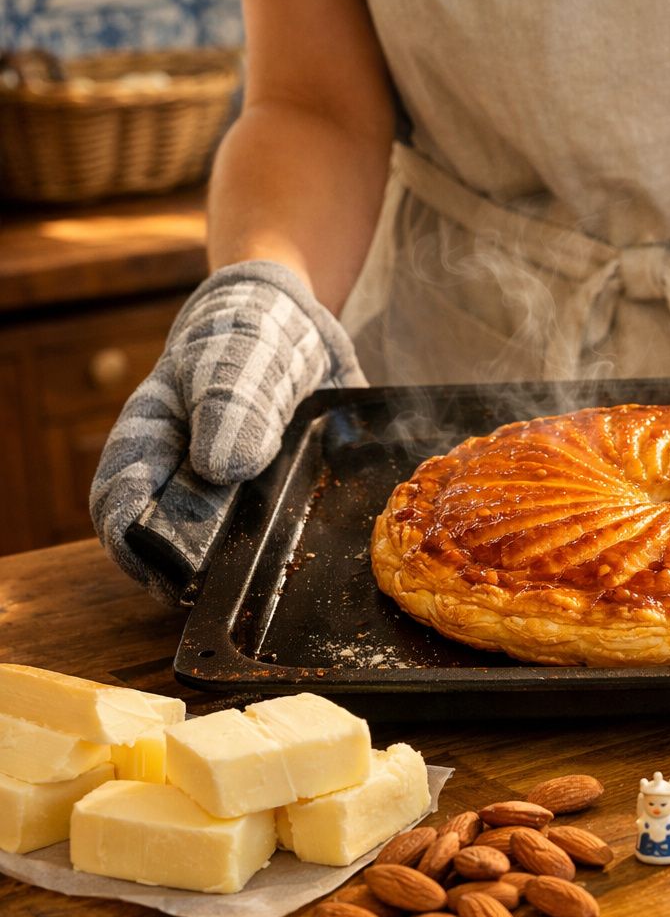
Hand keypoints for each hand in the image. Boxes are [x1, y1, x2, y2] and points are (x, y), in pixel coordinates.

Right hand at [90, 260, 364, 603]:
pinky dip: (282, 545)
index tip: (163, 577)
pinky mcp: (267, 494)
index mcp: (150, 435)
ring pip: (218, 541)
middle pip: (166, 535)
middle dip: (185, 568)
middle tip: (215, 594)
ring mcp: (225, 487)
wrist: (297, 322)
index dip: (132, 544)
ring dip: (234, 564)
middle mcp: (180, 470)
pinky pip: (271, 531)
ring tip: (257, 585)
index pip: (118, 500)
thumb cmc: (244, 334)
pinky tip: (304, 559)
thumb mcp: (236, 359)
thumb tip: (220, 470)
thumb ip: (229, 406)